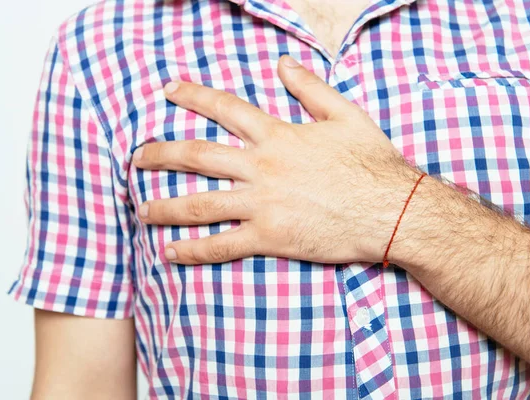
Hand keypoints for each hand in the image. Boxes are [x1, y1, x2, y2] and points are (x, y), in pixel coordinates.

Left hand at [133, 55, 422, 264]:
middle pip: (198, 156)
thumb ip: (311, 88)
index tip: (168, 90)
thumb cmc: (372, 163)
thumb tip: (283, 63)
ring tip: (142, 210)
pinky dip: (194, 250)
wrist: (391, 210)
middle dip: (162, 155)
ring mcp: (263, 203)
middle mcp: (262, 167)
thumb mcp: (346, 114)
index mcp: (278, 135)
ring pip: (200, 204)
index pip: (225, 109)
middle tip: (137, 159)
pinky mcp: (270, 236)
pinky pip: (223, 245)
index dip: (193, 96)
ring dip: (165, 207)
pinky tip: (171, 252)